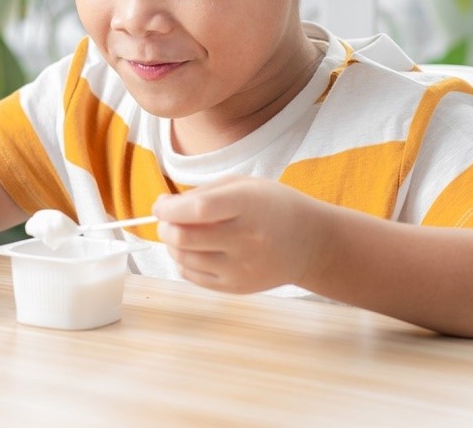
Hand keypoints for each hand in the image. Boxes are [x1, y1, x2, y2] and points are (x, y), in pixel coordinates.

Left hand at [152, 177, 325, 293]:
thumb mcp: (244, 184)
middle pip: (183, 238)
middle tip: (168, 219)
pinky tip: (196, 250)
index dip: (169, 208)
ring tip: (184, 234)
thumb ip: (202, 193)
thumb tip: (163, 209)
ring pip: (183, 259)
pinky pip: (192, 277)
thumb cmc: (273, 206)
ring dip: (172, 245)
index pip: (197, 209)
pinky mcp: (236, 287)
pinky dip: (184, 262)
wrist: (310, 243)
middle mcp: (246, 239)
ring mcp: (241, 268)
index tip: (162, 204)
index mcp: (249, 205)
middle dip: (164, 227)